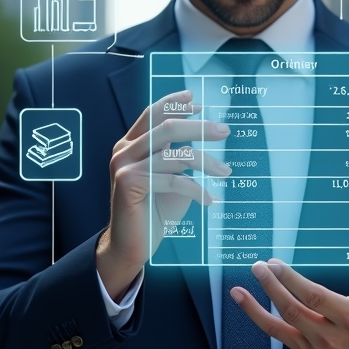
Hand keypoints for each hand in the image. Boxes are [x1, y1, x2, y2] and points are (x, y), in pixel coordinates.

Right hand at [96, 91, 230, 300]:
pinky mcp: (128, 183)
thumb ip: (180, 155)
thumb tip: (206, 132)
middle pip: (166, 127)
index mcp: (131, 143)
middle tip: (224, 131)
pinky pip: (172, 180)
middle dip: (198, 127)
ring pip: (173, 154)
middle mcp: (124, 150)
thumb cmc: (155, 211)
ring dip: (205, 162)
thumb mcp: (171, 177)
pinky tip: (208, 199)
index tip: (198, 102)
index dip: (174, 104)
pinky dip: (195, 189)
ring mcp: (123, 165)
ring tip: (225, 171)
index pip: (152, 114)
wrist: (132, 245)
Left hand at [229, 232, 348, 348]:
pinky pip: (280, 336)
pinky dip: (261, 321)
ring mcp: (316, 346)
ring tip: (239, 289)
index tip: (275, 263)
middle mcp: (330, 334)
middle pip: (293, 309)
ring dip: (257, 307)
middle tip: (258, 267)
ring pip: (281, 326)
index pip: (314, 296)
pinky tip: (247, 306)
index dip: (291, 280)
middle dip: (272, 287)